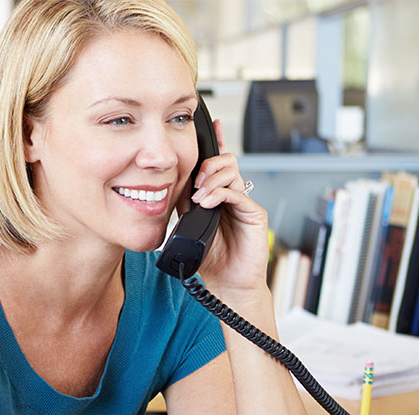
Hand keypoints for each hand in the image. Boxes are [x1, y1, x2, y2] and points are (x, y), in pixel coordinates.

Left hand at [178, 120, 269, 295]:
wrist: (228, 285)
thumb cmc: (211, 262)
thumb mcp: (187, 229)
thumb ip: (181, 208)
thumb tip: (163, 191)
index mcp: (216, 196)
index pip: (213, 164)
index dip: (212, 143)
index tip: (207, 125)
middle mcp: (231, 196)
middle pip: (224, 161)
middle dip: (207, 164)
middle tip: (194, 181)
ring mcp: (244, 204)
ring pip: (231, 172)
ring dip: (212, 178)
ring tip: (199, 195)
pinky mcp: (255, 214)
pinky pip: (239, 193)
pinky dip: (221, 193)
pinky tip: (208, 202)